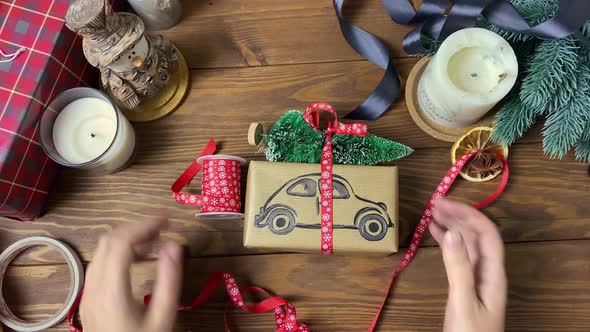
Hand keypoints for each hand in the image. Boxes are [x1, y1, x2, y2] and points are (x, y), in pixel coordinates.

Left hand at [80, 217, 182, 331]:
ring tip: (156, 246)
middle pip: (108, 241)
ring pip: (102, 252)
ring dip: (128, 241)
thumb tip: (174, 246)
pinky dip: (119, 255)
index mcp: (112, 290)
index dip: (144, 225)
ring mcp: (88, 294)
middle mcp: (94, 288)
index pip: (121, 242)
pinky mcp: (89, 300)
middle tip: (164, 231)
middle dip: (137, 229)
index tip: (167, 221)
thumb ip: (169, 279)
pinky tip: (139, 263)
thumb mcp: (164, 316)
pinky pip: (100, 265)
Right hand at [429, 198, 506, 331]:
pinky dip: (448, 242)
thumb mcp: (462, 302)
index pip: (487, 234)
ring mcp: (477, 279)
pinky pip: (459, 256)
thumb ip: (458, 268)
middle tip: (435, 203)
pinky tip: (437, 234)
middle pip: (478, 235)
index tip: (445, 203)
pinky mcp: (466, 286)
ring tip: (434, 212)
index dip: (469, 214)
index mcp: (493, 275)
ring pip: (468, 244)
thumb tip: (454, 233)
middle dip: (459, 215)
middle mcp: (487, 273)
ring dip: (454, 226)